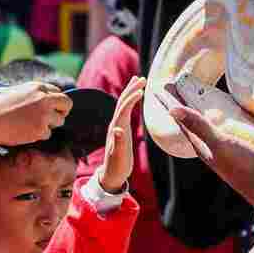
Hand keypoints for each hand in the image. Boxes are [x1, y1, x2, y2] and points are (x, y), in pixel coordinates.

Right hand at [0, 82, 71, 144]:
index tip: (53, 107)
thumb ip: (34, 94)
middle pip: (66, 104)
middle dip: (62, 112)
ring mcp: (44, 114)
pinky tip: (25, 132)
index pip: (59, 92)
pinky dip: (39, 135)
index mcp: (37, 86)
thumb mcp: (17, 92)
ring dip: (49, 125)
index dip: (56, 101)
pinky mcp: (40, 129)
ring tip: (31, 125)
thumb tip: (50, 99)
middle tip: (53, 118)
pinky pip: (47, 134)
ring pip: (59, 121)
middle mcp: (44, 98)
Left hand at [97, 76, 145, 192]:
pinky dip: (131, 101)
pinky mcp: (121, 129)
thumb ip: (119, 143)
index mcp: (116, 129)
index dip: (131, 98)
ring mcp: (118, 126)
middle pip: (122, 102)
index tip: (141, 89)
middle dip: (131, 89)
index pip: (123, 109)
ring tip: (139, 80)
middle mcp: (116, 124)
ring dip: (130, 91)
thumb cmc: (116, 167)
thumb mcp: (119, 156)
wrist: (111, 175)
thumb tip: (118, 129)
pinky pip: (126, 110)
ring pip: (123, 104)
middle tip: (142, 77)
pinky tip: (136, 97)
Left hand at [163, 83, 253, 207]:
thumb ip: (199, 126)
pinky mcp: (237, 150)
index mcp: (201, 146)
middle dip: (182, 106)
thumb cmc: (243, 166)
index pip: (181, 121)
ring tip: (193, 99)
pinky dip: (215, 119)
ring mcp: (223, 150)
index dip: (171, 104)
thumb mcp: (219, 144)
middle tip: (173, 89)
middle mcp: (209, 148)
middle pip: (191, 123)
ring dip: (197, 112)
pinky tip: (221, 117)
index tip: (160, 89)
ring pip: (205, 127)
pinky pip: (220, 130)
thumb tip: (172, 110)